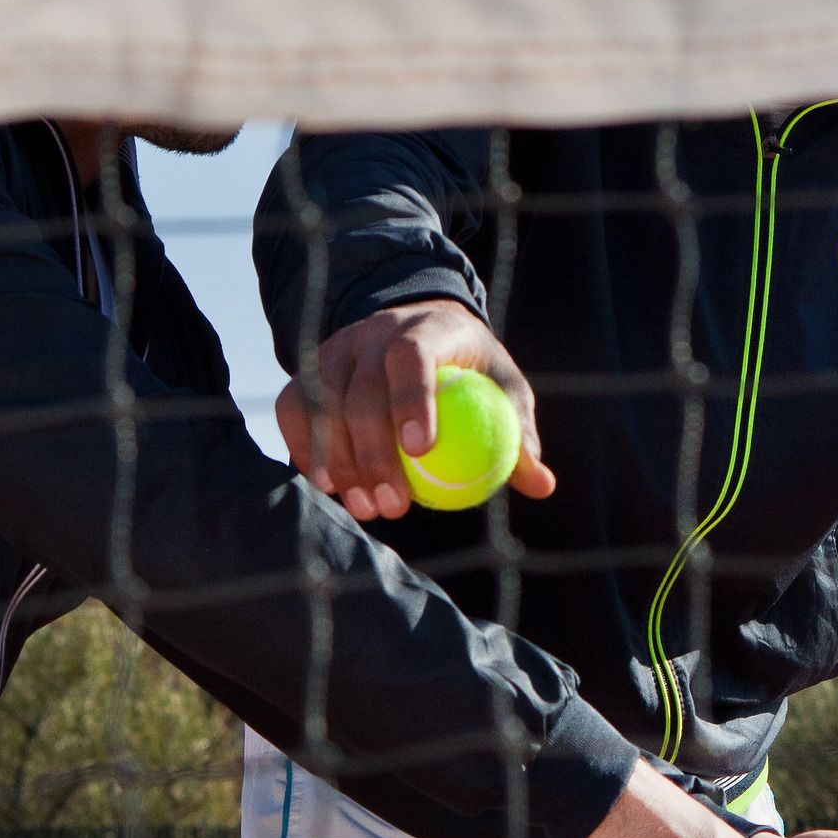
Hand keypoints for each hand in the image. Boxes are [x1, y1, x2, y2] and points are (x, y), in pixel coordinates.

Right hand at [275, 304, 554, 525]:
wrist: (415, 330)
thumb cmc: (470, 370)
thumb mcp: (503, 389)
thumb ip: (518, 432)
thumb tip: (542, 484)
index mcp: (424, 328)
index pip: (411, 358)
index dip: (412, 401)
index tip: (421, 453)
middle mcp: (372, 332)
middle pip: (361, 390)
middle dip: (372, 453)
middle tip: (394, 506)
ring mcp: (335, 349)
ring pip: (321, 404)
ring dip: (338, 462)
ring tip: (365, 509)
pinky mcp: (309, 371)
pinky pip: (295, 412)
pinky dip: (306, 451)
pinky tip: (330, 490)